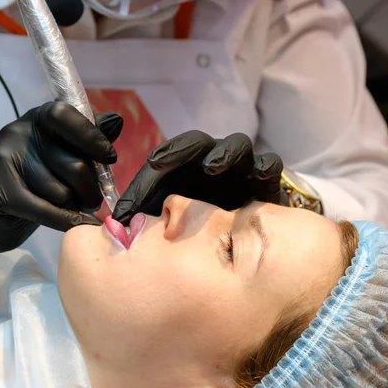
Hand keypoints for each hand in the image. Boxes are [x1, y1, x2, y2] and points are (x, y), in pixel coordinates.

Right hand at [0, 102, 122, 266]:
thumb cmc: (38, 179)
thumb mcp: (63, 152)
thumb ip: (88, 138)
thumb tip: (115, 121)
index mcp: (38, 118)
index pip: (65, 116)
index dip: (92, 137)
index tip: (110, 158)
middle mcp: (17, 132)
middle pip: (72, 164)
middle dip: (91, 189)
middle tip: (93, 200)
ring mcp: (3, 159)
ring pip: (61, 192)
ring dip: (76, 207)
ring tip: (75, 209)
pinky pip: (45, 211)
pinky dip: (68, 221)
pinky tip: (80, 225)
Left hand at [112, 130, 282, 223]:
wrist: (240, 244)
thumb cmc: (196, 228)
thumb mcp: (166, 219)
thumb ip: (145, 214)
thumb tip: (118, 220)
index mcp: (186, 168)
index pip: (173, 153)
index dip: (164, 155)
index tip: (153, 163)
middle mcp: (212, 162)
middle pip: (200, 144)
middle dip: (186, 149)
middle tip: (176, 160)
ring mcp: (241, 169)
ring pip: (237, 146)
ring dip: (225, 153)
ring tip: (212, 167)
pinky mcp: (266, 183)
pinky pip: (269, 165)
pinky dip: (265, 166)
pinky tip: (258, 174)